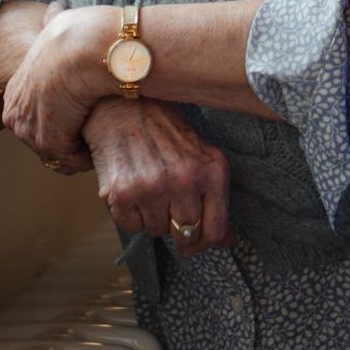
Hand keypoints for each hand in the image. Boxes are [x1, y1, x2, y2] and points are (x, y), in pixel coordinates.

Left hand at [1, 5, 113, 168]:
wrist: (87, 48)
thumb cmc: (80, 35)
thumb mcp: (58, 26)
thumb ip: (52, 22)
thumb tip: (55, 7)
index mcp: (15, 88)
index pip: (32, 111)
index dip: (59, 112)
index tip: (83, 106)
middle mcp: (15, 112)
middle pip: (38, 134)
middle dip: (65, 133)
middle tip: (93, 123)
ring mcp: (29, 130)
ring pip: (55, 148)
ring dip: (77, 144)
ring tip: (100, 131)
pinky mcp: (50, 142)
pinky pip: (70, 158)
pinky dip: (86, 154)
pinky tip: (101, 140)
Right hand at [84, 97, 232, 256]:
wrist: (123, 107)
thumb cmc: (165, 130)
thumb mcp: (201, 154)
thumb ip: (215, 197)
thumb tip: (228, 241)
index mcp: (211, 169)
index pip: (216, 230)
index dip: (206, 242)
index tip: (196, 240)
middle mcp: (184, 180)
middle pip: (186, 234)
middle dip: (177, 224)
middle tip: (169, 200)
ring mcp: (152, 188)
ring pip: (156, 231)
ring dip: (153, 216)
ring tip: (150, 184)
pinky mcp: (121, 194)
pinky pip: (131, 227)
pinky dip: (131, 214)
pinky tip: (132, 186)